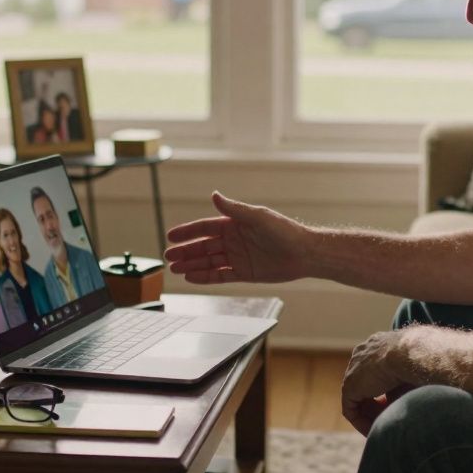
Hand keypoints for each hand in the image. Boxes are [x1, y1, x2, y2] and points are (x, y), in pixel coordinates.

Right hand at [164, 192, 309, 283]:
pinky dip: (206, 277)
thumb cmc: (284, 231)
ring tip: (175, 269)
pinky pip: (220, 275)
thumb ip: (234, 209)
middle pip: (203, 246)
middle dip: (185, 251)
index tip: (171, 236)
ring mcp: (238, 257)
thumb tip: (214, 195)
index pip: (205, 228)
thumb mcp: (257, 217)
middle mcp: (234, 240)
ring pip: (209, 262)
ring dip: (192, 265)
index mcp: (235, 224)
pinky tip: (192, 278)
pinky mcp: (244, 273)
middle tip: (168, 257)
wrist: (304, 253)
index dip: (188, 232)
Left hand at [342, 331, 416, 435]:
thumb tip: (417, 401)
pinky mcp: (349, 386)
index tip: (397, 403)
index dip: (386, 390)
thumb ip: (408, 384)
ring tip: (384, 428)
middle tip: (390, 418)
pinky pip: (351, 409)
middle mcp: (362, 354)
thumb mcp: (414, 372)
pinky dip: (361, 422)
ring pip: (357, 398)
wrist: (410, 353)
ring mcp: (353, 369)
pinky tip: (375, 431)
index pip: (376, 371)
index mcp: (378, 345)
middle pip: (365, 385)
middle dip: (376, 404)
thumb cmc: (420, 360)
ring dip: (370, 415)